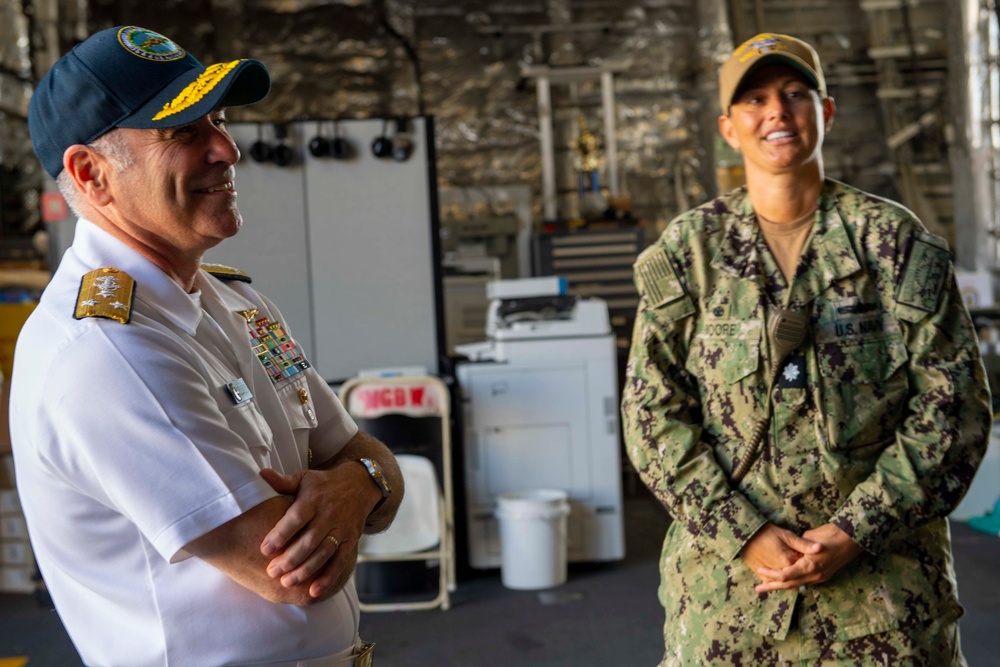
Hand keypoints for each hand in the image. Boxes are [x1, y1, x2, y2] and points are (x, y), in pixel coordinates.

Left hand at [258, 463, 376, 597]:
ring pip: (323, 553)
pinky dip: (329, 577)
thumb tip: (260, 474)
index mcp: (314, 498)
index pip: (297, 518)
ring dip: (305, 570)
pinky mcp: (351, 540)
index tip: (264, 550)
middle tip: (272, 572)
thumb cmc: (324, 484)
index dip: (281, 534)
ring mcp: (342, 528)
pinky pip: (340, 561)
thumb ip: (283, 481)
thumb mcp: (304, 478)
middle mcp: (329, 514)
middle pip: (309, 540)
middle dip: (290, 559)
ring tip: (287, 582)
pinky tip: (314, 591)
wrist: (360, 484)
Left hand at [753, 523, 863, 592]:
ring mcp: (821, 577)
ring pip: (797, 585)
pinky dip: (793, 582)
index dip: (771, 574)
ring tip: (768, 586)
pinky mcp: (824, 576)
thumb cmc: (830, 533)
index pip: (785, 575)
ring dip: (783, 586)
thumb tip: (789, 551)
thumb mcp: (808, 538)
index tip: (760, 570)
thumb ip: (797, 547)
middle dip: (773, 586)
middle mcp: (815, 575)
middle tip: (758, 589)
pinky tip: (785, 582)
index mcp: (810, 566)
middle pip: (789, 584)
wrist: (852, 537)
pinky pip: (805, 582)